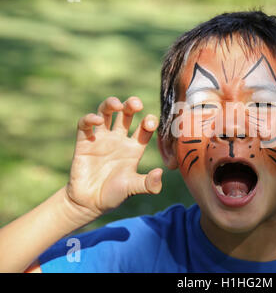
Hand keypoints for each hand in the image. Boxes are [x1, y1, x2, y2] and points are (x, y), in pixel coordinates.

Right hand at [66, 96, 162, 216]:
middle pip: (127, 114)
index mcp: (134, 148)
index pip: (144, 128)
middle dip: (131, 105)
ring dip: (111, 104)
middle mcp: (119, 139)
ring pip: (106, 113)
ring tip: (116, 104)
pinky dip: (90, 119)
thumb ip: (148, 184)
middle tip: (136, 104)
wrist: (89, 203)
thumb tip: (160, 173)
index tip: (150, 122)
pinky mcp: (84, 142)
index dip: (149, 122)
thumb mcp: (133, 188)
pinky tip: (97, 121)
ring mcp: (101, 138)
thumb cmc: (114, 195)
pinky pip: (85, 125)